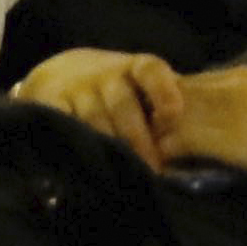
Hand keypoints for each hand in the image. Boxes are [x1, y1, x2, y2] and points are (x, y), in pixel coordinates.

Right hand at [14, 43, 186, 165]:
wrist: (58, 75)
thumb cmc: (115, 88)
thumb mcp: (139, 85)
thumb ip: (165, 106)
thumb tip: (198, 142)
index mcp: (135, 68)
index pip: (151, 70)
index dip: (163, 91)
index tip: (173, 115)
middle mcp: (105, 75)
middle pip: (123, 104)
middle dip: (138, 139)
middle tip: (152, 171)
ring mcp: (75, 90)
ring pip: (93, 120)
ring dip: (109, 147)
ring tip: (123, 177)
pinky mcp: (48, 105)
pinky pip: (63, 126)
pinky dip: (74, 146)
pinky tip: (85, 167)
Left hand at [150, 65, 246, 203]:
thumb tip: (223, 131)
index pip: (189, 84)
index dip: (172, 110)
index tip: (168, 137)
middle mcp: (234, 83)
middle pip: (172, 95)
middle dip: (156, 123)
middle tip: (153, 154)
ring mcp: (230, 108)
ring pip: (169, 116)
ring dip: (156, 141)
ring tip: (156, 166)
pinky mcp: (229, 138)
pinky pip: (178, 142)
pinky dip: (166, 158)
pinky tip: (167, 175)